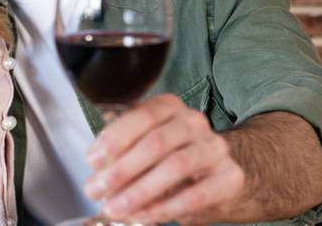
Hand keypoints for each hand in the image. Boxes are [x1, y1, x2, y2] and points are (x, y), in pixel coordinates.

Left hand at [84, 94, 244, 223]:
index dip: (115, 138)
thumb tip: (97, 173)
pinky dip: (165, 208)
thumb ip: (121, 152)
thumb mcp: (145, 145)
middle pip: (156, 142)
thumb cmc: (172, 156)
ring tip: (116, 208)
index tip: (92, 160)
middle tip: (97, 190)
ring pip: (175, 167)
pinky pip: (195, 195)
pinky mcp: (229, 177)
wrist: (221, 174)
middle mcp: (193, 122)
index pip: (141, 116)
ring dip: (140, 191)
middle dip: (122, 170)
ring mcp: (214, 148)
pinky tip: (144, 217)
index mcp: (169, 107)